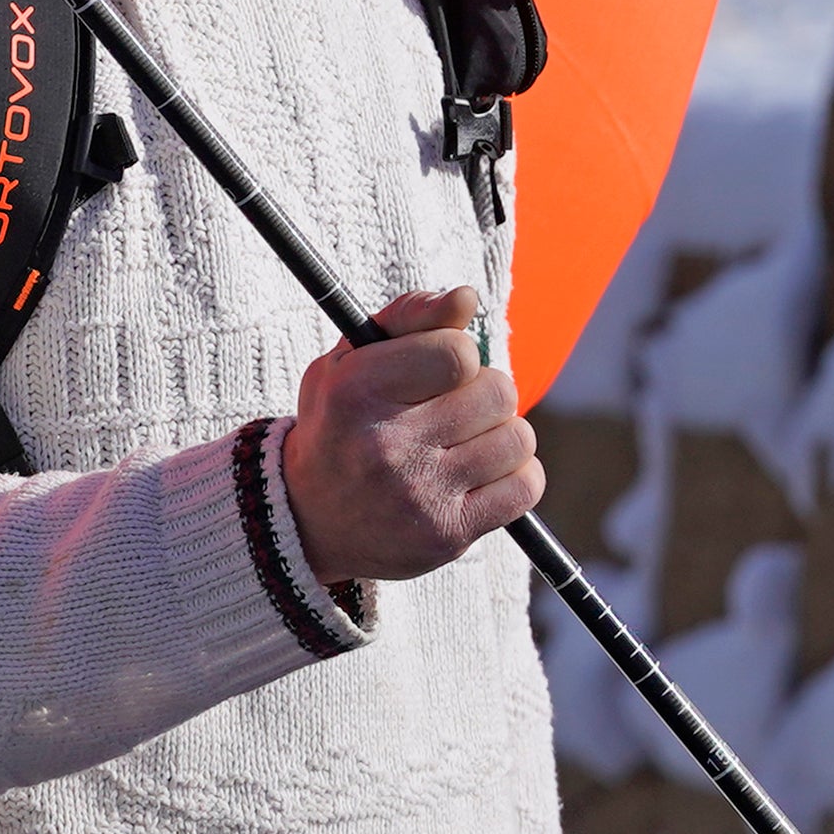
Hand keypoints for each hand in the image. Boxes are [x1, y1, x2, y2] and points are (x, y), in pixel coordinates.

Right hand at [281, 287, 541, 587]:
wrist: (308, 518)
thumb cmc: (341, 423)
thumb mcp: (350, 358)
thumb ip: (408, 317)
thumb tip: (466, 298)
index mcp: (357, 392)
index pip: (458, 353)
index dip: (459, 354)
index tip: (440, 370)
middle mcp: (387, 446)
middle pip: (496, 393)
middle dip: (484, 392)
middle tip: (455, 407)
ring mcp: (420, 495)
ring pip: (517, 439)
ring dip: (502, 435)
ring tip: (467, 442)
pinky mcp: (447, 535)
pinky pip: (525, 488)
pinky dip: (516, 475)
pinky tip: (482, 474)